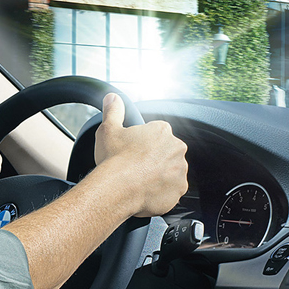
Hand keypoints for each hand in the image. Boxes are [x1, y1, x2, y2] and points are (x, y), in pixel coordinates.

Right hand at [93, 93, 187, 216]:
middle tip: (135, 167)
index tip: (133, 151)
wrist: (117, 189)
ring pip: (170, 171)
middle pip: (166, 152)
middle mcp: (176, 148)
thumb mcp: (108, 129)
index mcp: (162, 131)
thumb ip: (113, 110)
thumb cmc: (114, 159)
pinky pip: (172, 190)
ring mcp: (180, 170)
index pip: (157, 133)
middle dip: (154, 158)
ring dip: (159, 175)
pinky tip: (145, 192)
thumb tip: (112, 97)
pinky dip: (161, 192)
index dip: (143, 142)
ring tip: (139, 181)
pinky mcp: (179, 190)